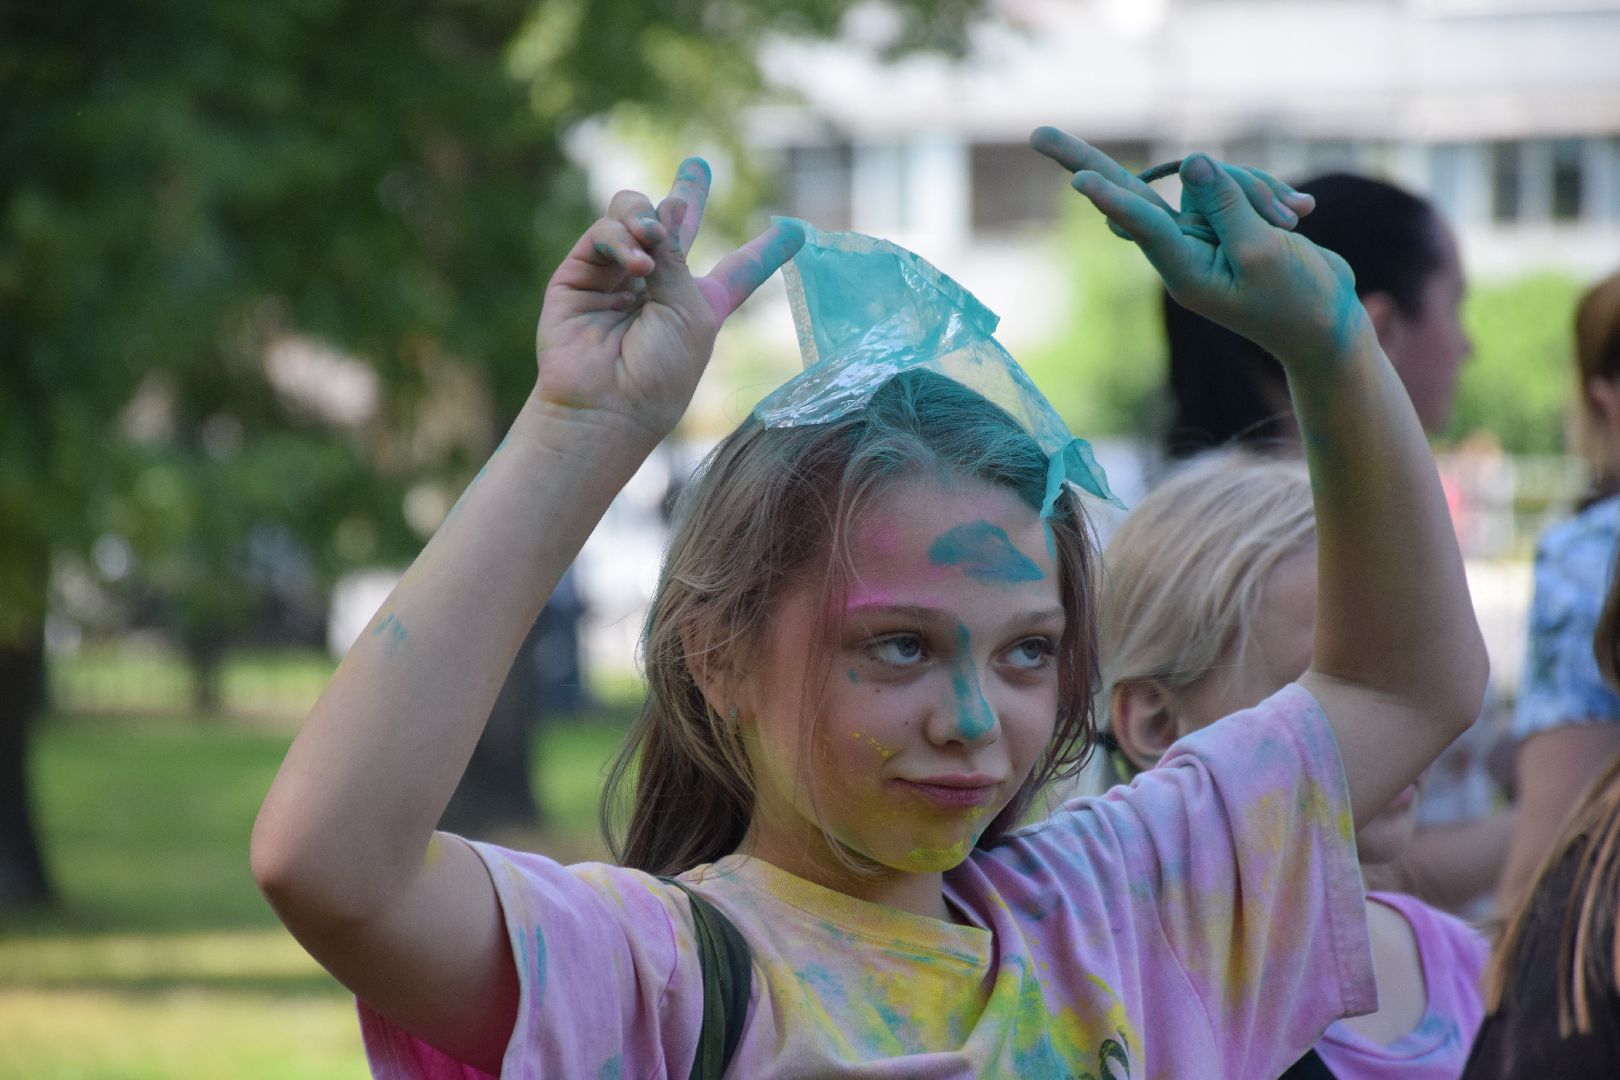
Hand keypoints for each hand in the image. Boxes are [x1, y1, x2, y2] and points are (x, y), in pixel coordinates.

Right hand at [534, 158, 804, 446]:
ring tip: (654, 239)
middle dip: (688, 194)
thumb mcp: (690, 312)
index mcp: (701, 303)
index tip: (796, 229)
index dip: (767, 249)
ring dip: (647, 218)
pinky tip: (637, 260)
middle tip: (698, 165)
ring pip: (635, 216)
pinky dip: (621, 237)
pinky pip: (604, 233)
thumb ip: (677, 257)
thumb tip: (662, 206)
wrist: (606, 402)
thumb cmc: (661, 370)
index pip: (740, 268)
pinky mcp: (580, 274)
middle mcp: (661, 285)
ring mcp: (618, 276)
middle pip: (677, 226)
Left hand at [1030, 129, 1366, 369]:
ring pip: (1213, 178)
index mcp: (1183, 272)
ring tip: (1293, 220)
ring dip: (1258, 189)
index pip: (1143, 226)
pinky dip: (1271, 191)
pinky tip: (1301, 213)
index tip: (1078, 182)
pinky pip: (1237, 181)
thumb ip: (1227, 206)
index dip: (1114, 199)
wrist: (1326, 320)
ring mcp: (1199, 230)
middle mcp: (1180, 248)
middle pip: (1126, 193)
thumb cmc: (1298, 300)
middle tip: (1035, 133)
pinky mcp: (1222, 216)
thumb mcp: (1264, 253)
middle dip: (1083, 162)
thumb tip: (1189, 162)